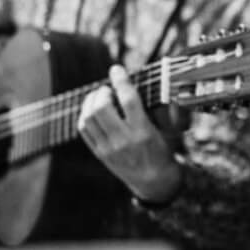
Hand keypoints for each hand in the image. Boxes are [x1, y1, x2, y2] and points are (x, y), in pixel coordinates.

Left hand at [78, 65, 181, 203]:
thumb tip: (142, 85)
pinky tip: (92, 110)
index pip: (129, 99)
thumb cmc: (163, 151)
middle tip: (108, 89)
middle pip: (102, 108)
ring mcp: (108, 148)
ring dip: (91, 102)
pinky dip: (84, 116)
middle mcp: (123, 140)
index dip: (121, 80)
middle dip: (102, 92)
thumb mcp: (166, 130)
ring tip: (99, 97)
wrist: (154, 181)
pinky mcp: (99, 154)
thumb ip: (156, 108)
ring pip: (88, 118)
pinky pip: (83, 130)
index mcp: (143, 131)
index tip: (116, 68)